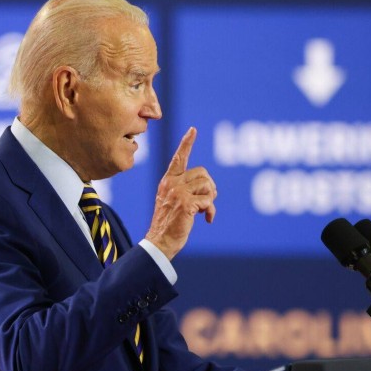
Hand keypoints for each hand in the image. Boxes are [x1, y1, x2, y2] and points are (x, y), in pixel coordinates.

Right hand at [144, 127, 217, 259]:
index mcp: (167, 181)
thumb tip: (208, 187)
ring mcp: (178, 193)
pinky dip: (211, 211)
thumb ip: (185, 190)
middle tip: (207, 201)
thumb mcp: (173, 201)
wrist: (160, 241)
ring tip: (204, 211)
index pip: (178, 158)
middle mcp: (171, 184)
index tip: (193, 130)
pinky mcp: (186, 204)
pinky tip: (207, 219)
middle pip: (202, 173)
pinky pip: (208, 201)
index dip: (187, 143)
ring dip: (211, 200)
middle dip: (210, 187)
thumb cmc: (169, 224)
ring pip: (207, 186)